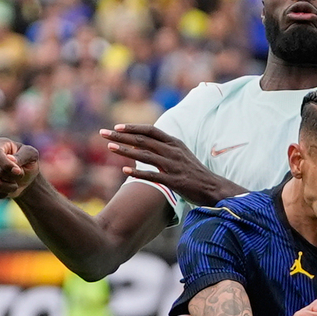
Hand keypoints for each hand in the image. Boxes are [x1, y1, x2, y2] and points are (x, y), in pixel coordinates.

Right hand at [0, 138, 39, 201]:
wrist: (23, 179)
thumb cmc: (27, 163)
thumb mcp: (32, 156)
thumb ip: (23, 155)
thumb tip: (10, 159)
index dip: (7, 164)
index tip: (18, 172)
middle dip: (13, 178)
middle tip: (19, 176)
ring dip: (9, 188)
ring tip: (14, 184)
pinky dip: (1, 195)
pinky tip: (5, 191)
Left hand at [100, 124, 237, 205]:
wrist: (213, 188)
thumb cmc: (194, 172)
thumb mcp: (181, 154)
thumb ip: (165, 148)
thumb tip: (147, 144)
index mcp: (175, 143)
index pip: (151, 130)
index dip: (133, 128)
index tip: (117, 127)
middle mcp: (173, 152)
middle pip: (143, 140)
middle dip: (121, 136)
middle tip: (103, 134)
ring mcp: (173, 166)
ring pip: (145, 156)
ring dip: (125, 151)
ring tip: (109, 147)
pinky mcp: (174, 181)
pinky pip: (152, 176)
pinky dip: (137, 173)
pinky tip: (124, 171)